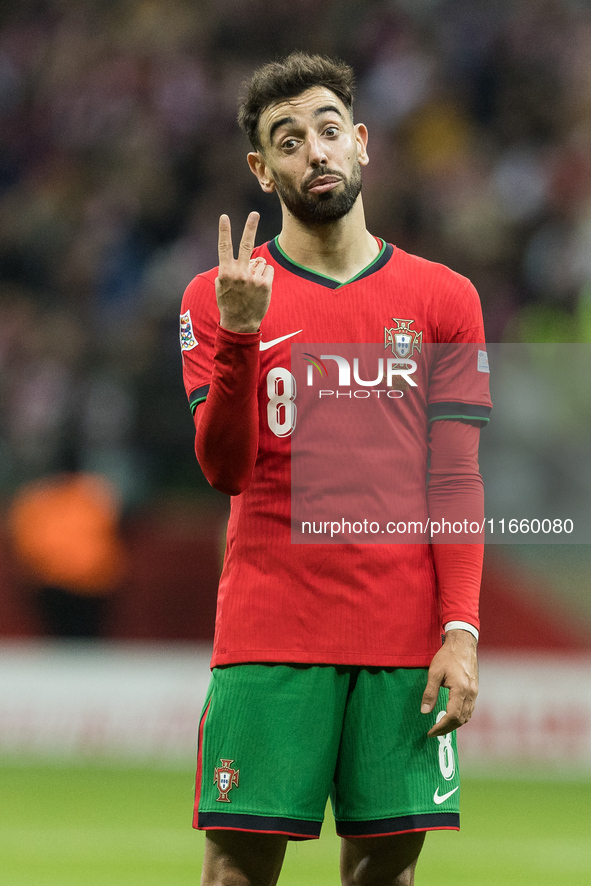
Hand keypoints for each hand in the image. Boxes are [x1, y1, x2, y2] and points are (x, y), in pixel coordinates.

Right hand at [215, 212, 273, 332]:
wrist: (239, 324)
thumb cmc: (229, 303)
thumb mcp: (222, 286)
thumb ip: (229, 269)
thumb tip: (244, 257)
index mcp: (225, 272)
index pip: (224, 247)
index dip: (224, 231)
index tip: (224, 217)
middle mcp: (239, 273)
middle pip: (246, 245)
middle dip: (250, 227)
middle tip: (254, 214)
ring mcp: (253, 278)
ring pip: (260, 262)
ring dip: (258, 270)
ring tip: (251, 286)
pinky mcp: (265, 284)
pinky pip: (268, 270)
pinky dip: (266, 276)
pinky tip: (259, 288)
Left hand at [421, 629, 477, 736]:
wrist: (463, 644)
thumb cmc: (447, 656)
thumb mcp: (434, 673)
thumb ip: (430, 693)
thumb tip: (424, 711)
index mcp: (460, 690)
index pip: (452, 716)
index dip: (441, 727)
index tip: (430, 731)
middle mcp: (470, 693)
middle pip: (460, 720)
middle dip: (446, 729)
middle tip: (433, 732)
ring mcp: (474, 692)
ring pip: (467, 716)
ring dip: (454, 724)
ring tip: (440, 726)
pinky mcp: (475, 690)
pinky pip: (469, 709)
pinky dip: (460, 717)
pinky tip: (451, 716)